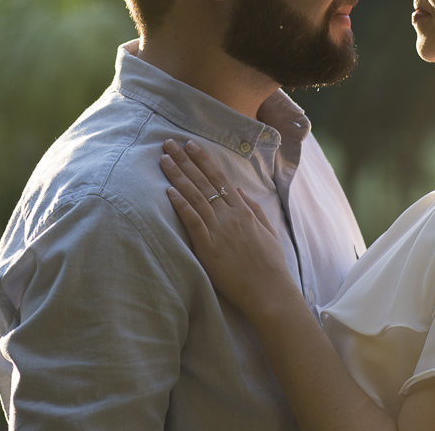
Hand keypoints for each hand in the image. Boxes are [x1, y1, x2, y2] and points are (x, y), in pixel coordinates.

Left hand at [159, 139, 299, 320]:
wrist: (270, 291)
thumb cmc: (270, 265)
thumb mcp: (267, 231)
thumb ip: (253, 208)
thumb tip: (238, 190)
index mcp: (243, 211)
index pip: (219, 178)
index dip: (204, 160)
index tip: (191, 145)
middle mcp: (231, 215)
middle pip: (203, 181)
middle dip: (185, 160)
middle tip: (169, 142)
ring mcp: (219, 230)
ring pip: (195, 196)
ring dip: (177, 176)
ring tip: (163, 159)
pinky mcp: (209, 247)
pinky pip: (193, 221)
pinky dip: (181, 204)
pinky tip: (169, 191)